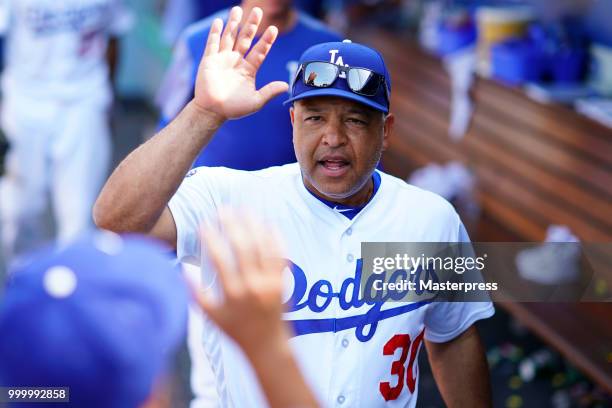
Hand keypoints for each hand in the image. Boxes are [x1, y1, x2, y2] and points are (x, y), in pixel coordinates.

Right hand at [192, 7, 288, 120]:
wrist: (213, 112)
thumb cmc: (234, 109)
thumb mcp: (256, 101)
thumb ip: (270, 91)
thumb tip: (286, 86)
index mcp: (248, 69)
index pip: (260, 51)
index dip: (266, 40)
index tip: (274, 29)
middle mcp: (236, 61)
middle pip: (245, 39)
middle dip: (251, 25)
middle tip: (258, 10)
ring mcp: (223, 59)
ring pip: (229, 37)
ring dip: (234, 23)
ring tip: (238, 9)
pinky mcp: (209, 60)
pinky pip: (213, 43)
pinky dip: (215, 32)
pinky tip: (219, 21)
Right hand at [192, 209, 288, 353]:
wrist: (267, 344)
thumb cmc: (235, 331)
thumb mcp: (211, 316)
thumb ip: (196, 294)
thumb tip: (181, 269)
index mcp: (232, 294)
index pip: (220, 260)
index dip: (211, 239)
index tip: (203, 224)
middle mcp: (252, 287)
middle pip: (243, 248)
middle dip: (232, 225)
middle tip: (223, 209)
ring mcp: (270, 283)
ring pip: (263, 247)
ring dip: (253, 225)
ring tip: (244, 209)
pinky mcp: (282, 282)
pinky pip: (280, 255)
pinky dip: (274, 237)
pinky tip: (267, 223)